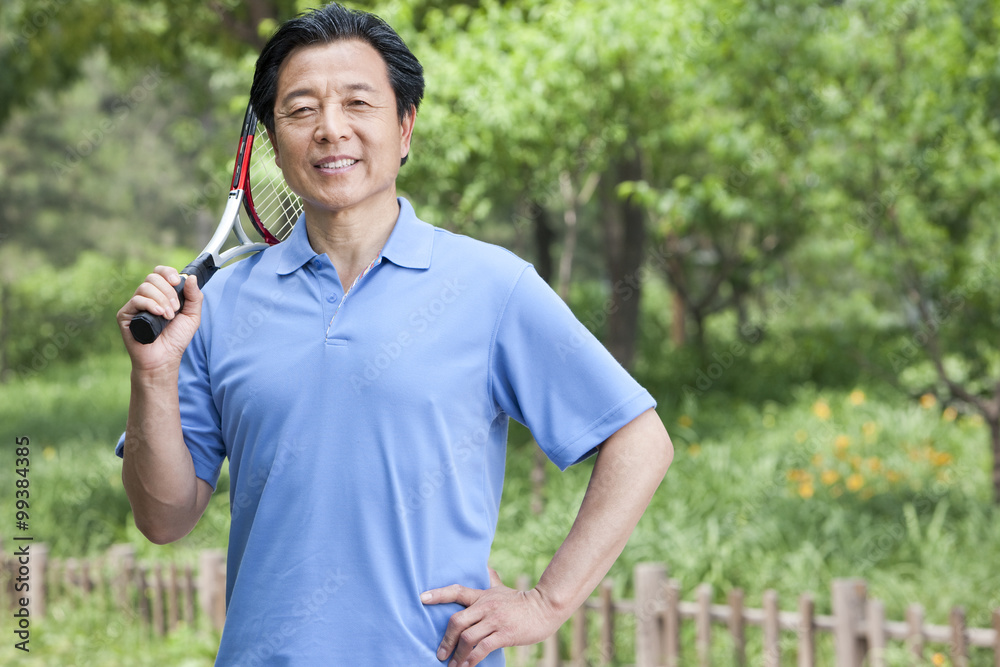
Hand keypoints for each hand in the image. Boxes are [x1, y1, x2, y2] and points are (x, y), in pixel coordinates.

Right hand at [116, 265, 202, 370]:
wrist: (164, 359)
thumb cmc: (176, 339)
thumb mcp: (192, 316)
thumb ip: (194, 296)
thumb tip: (190, 277)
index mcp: (161, 294)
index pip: (160, 273)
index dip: (168, 273)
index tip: (177, 282)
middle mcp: (146, 297)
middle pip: (153, 277)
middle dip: (168, 291)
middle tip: (175, 309)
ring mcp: (135, 305)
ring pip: (145, 287)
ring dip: (162, 300)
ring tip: (168, 316)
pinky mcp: (125, 315)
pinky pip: (136, 300)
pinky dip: (150, 304)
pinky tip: (159, 314)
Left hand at [420, 568, 565, 666]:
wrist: (545, 607)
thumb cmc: (521, 600)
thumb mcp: (502, 589)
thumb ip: (491, 579)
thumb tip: (484, 567)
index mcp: (482, 595)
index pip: (457, 591)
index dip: (438, 594)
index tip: (422, 598)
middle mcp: (485, 607)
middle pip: (457, 622)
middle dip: (446, 641)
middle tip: (440, 654)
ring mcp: (495, 621)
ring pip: (468, 638)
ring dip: (457, 655)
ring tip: (452, 666)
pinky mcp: (505, 634)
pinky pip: (482, 648)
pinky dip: (471, 660)